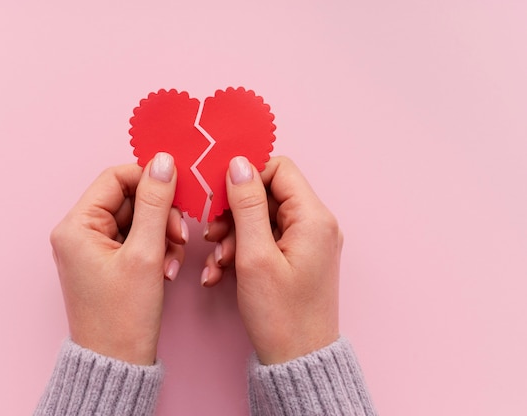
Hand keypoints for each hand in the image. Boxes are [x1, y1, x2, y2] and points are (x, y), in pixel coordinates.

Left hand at [49, 153, 187, 364]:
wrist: (117, 363)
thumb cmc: (123, 317)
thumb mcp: (145, 254)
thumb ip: (155, 203)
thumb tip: (163, 162)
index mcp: (76, 225)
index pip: (115, 178)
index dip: (150, 179)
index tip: (178, 191)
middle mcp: (79, 232)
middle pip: (128, 199)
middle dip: (160, 215)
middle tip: (180, 235)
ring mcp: (93, 248)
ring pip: (137, 220)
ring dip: (162, 234)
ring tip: (172, 261)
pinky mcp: (107, 262)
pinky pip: (136, 240)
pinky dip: (156, 249)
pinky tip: (167, 270)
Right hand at [203, 156, 341, 363]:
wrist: (298, 361)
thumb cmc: (281, 316)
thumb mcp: (255, 256)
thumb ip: (247, 205)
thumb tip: (239, 164)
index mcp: (313, 218)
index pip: (279, 169)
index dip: (247, 176)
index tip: (220, 195)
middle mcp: (315, 224)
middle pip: (268, 194)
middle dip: (235, 212)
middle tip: (213, 233)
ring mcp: (307, 242)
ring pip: (262, 219)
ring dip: (234, 235)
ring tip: (217, 261)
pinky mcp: (297, 258)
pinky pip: (265, 241)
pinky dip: (242, 251)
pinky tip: (221, 272)